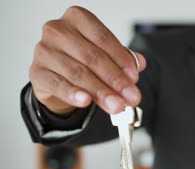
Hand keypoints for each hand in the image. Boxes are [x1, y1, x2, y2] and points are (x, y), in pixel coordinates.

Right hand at [29, 6, 146, 115]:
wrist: (59, 77)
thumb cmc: (84, 60)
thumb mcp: (107, 56)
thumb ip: (124, 59)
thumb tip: (139, 63)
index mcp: (78, 19)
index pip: (103, 38)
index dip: (121, 59)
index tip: (134, 77)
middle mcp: (58, 30)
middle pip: (92, 57)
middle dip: (115, 80)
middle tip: (130, 96)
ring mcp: (44, 51)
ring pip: (78, 73)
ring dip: (100, 92)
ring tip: (116, 105)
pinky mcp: (37, 72)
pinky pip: (58, 85)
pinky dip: (73, 94)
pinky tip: (86, 101)